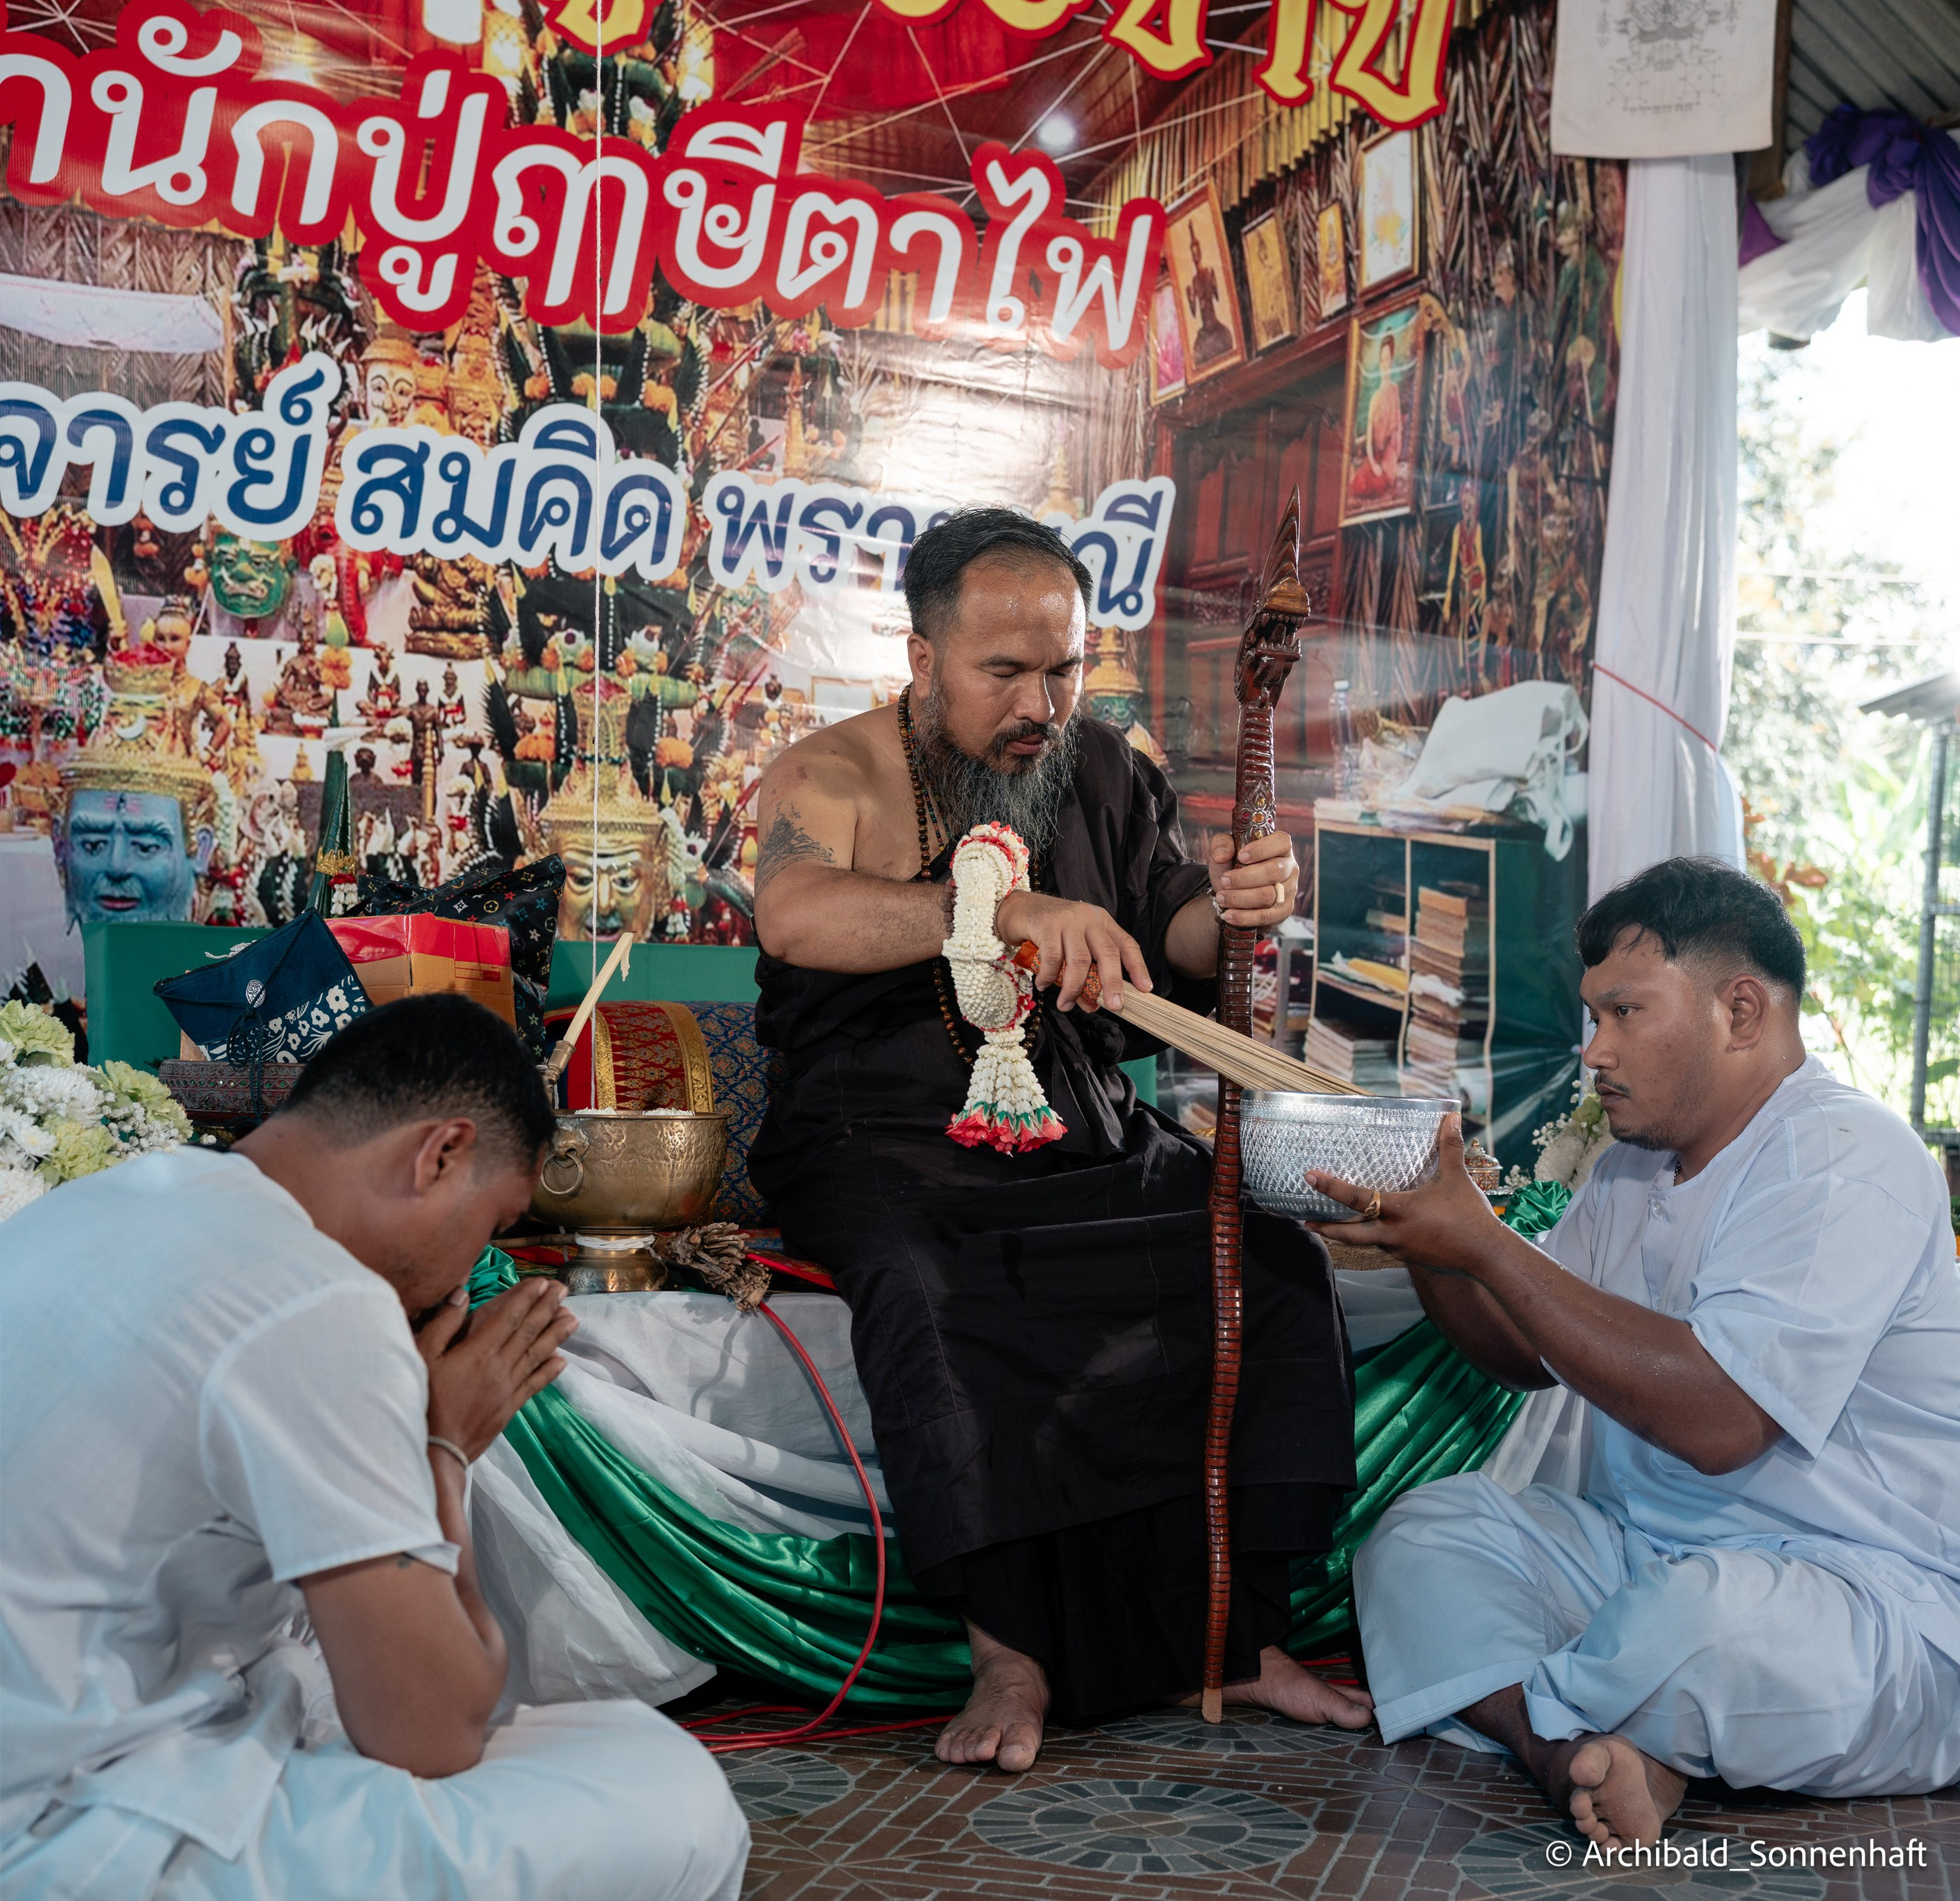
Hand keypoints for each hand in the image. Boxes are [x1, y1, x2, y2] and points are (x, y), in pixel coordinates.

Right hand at [416, 1278, 577, 1460]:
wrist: (436, 1450)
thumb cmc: (424, 1400)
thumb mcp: (422, 1356)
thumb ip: (443, 1324)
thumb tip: (462, 1294)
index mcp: (479, 1351)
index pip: (509, 1317)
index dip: (526, 1298)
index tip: (542, 1282)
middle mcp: (500, 1367)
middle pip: (528, 1332)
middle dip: (547, 1308)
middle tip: (564, 1290)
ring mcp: (508, 1388)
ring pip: (537, 1356)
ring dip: (556, 1336)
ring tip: (573, 1319)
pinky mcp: (510, 1408)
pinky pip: (535, 1385)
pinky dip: (549, 1371)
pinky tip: (562, 1361)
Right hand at [994, 889, 1152, 1011]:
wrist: (1016, 908)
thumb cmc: (1047, 932)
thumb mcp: (1071, 950)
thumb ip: (1083, 974)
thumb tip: (1091, 1005)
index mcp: (1101, 922)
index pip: (1126, 944)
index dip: (1137, 967)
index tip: (1145, 989)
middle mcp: (1089, 919)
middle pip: (1108, 953)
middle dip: (1112, 983)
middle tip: (1114, 1006)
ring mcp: (1069, 920)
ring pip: (1080, 960)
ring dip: (1074, 988)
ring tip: (1066, 1005)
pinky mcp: (1047, 924)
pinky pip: (1053, 958)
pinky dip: (1049, 977)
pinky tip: (1043, 985)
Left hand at [1208, 829, 1298, 930]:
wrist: (1234, 894)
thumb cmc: (1233, 867)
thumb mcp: (1224, 851)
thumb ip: (1221, 844)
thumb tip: (1222, 855)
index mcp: (1280, 848)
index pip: (1281, 842)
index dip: (1261, 849)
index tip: (1240, 856)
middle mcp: (1289, 868)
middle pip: (1273, 872)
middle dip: (1244, 878)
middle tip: (1224, 881)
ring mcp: (1289, 890)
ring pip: (1268, 896)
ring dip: (1240, 898)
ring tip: (1221, 897)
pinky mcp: (1284, 911)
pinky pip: (1266, 916)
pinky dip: (1244, 916)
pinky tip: (1228, 914)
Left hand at [1304, 1115, 1506, 1272]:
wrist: (1487, 1255)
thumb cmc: (1470, 1215)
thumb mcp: (1458, 1177)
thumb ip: (1449, 1146)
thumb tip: (1451, 1116)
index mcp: (1400, 1210)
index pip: (1357, 1198)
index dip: (1331, 1187)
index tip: (1310, 1177)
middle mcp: (1393, 1233)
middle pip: (1349, 1235)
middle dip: (1326, 1229)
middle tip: (1306, 1221)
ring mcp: (1401, 1249)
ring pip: (1367, 1242)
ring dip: (1348, 1235)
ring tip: (1332, 1227)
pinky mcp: (1411, 1259)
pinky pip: (1386, 1248)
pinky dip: (1375, 1240)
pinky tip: (1376, 1232)